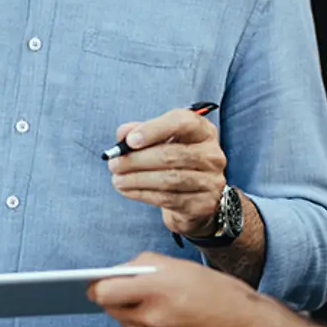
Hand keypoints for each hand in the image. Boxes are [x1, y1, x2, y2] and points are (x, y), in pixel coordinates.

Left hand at [88, 252, 273, 326]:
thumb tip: (121, 271)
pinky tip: (167, 318)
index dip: (96, 285)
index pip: (103, 291)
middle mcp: (152, 318)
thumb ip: (147, 265)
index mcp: (156, 289)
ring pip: (127, 324)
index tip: (94, 281)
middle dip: (114, 297)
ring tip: (145, 301)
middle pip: (111, 309)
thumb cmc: (220, 292)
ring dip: (131, 312)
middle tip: (120, 288)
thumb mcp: (183, 266)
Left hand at [108, 108, 225, 235]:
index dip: (154, 129)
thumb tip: (123, 135)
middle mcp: (212, 154)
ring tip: (117, 179)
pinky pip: (168, 198)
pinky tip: (128, 190)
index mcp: (203, 131)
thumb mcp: (160, 141)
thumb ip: (140, 132)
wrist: (194, 198)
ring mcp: (211, 181)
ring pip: (169, 179)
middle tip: (114, 164)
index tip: (130, 141)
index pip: (182, 122)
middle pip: (172, 154)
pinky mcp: (203, 204)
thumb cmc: (175, 162)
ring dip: (137, 179)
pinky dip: (143, 194)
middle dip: (137, 160)